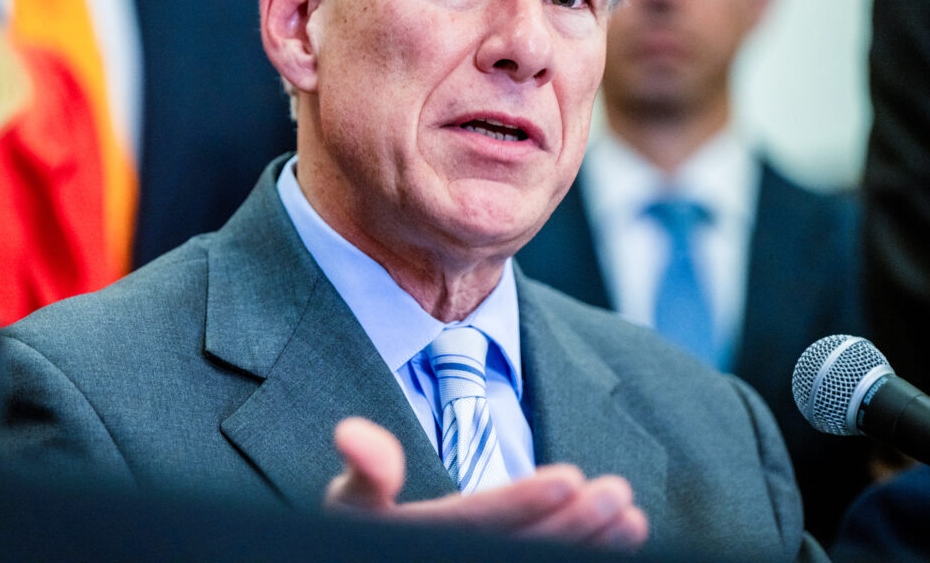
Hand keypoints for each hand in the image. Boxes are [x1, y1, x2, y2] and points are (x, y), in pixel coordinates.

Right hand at [324, 417, 647, 551]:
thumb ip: (367, 469)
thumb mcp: (351, 501)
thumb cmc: (362, 526)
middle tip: (618, 493)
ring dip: (589, 548)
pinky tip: (619, 546)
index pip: (473, 525)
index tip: (569, 478)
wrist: (372, 558)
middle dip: (572, 526)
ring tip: (632, 519)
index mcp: (413, 542)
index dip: (519, 503)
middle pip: (517, 554)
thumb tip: (353, 433)